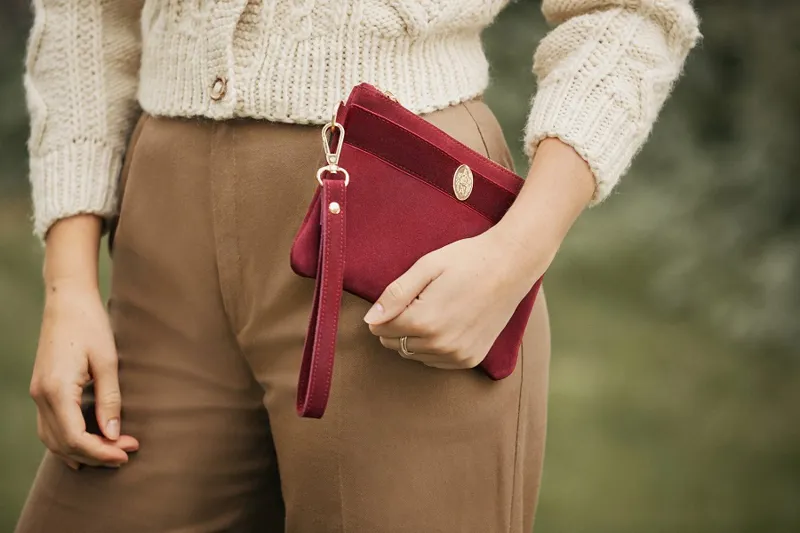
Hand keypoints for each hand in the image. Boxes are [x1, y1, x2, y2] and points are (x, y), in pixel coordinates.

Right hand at [30, 280, 138, 468]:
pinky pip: (49, 426)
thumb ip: (110, 400)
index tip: (127, 452)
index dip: (101, 452)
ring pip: (53, 439)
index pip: (75, 438)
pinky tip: (86, 447)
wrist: (67, 300)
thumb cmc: (90, 324)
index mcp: (56, 390)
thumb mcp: (108, 361)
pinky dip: (67, 441)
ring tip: (112, 454)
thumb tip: (113, 435)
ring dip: (81, 451)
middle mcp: (40, 396)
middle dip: (96, 454)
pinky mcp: (41, 389)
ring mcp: (37, 394)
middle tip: (127, 453)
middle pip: (64, 443)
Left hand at [364, 228, 548, 368]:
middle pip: (395, 344)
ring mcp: (457, 355)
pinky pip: (436, 361)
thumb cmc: (467, 260)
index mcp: (424, 321)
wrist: (511, 266)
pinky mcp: (470, 359)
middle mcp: (440, 344)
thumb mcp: (426, 267)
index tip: (396, 299)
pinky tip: (445, 323)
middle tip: (416, 301)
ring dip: (414, 338)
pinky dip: (432, 347)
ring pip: (414, 354)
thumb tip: (370, 319)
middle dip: (396, 326)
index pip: (381, 330)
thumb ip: (395, 295)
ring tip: (433, 309)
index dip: (382, 314)